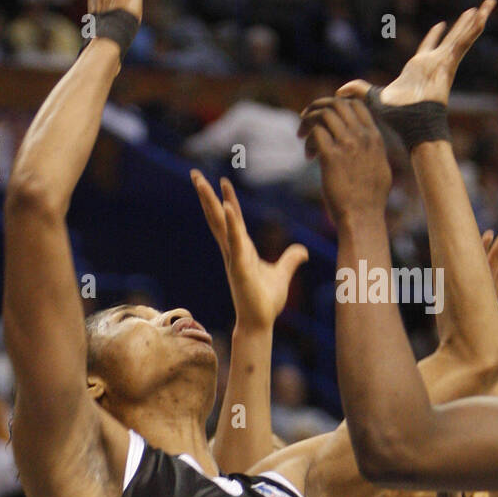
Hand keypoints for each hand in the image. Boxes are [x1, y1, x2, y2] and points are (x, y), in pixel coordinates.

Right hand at [191, 171, 307, 330]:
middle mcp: (232, 250)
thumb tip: (303, 251)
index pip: (233, 219)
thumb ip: (291, 259)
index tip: (222, 181)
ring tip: (201, 182)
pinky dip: (231, 223)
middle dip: (206, 195)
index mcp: (241, 249)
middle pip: (217, 217)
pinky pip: (235, 241)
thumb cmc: (266, 300)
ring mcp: (233, 257)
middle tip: (194, 174)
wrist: (259, 322)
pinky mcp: (239, 267)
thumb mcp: (283, 274)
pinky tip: (228, 206)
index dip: (227, 200)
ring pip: (219, 224)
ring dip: (210, 202)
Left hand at [297, 96, 391, 226]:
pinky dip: (307, 140)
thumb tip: (367, 142)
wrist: (363, 217)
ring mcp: (347, 145)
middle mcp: (362, 136)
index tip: (325, 115)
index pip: (355, 104)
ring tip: (302, 136)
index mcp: (374, 137)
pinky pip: (315, 133)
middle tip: (306, 119)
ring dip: (308, 121)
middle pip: (336, 104)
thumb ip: (373, 151)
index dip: (336, 104)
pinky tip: (308, 156)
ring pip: (323, 114)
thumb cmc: (370, 200)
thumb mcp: (381, 168)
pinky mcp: (331, 157)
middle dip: (317, 107)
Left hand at [337, 0, 495, 110]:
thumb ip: (359, 90)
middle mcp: (436, 62)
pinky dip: (474, 29)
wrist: (413, 125)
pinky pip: (464, 42)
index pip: (429, 46)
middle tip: (475, 8)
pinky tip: (483, 14)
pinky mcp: (450, 64)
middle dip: (463, 23)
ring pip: (463, 36)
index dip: (434, 35)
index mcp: (420, 66)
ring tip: (489, 3)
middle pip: (452, 37)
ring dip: (476, 20)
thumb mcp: (374, 97)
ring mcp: (445, 62)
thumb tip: (339, 91)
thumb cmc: (398, 116)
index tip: (440, 23)